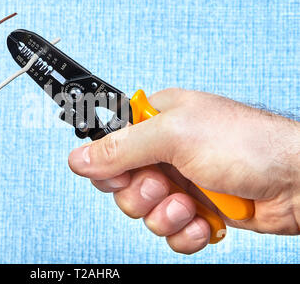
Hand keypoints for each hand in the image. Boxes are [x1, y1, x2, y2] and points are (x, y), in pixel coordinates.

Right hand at [68, 88, 299, 253]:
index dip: (110, 167)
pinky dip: (186, 232)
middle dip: (143, 194)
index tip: (123, 174)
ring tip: (191, 204)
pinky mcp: (196, 210)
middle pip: (123, 186)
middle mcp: (165, 153)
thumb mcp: (174, 136)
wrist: (297, 182)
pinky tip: (205, 221)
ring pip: (145, 213)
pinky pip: (171, 232)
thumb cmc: (248, 144)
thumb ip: (121, 148)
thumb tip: (78, 158)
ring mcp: (180, 183)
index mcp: (156, 122)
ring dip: (167, 215)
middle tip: (165, 184)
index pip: (110, 147)